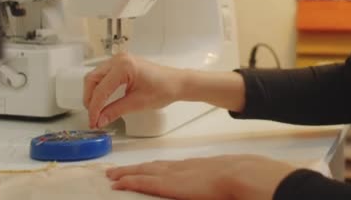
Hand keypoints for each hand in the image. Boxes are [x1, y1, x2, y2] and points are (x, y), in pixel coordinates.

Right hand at [84, 53, 182, 128]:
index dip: (94, 108)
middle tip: (93, 116)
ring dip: (93, 93)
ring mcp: (120, 59)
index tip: (93, 121)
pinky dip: (100, 87)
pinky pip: (104, 74)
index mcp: (123, 66)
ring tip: (96, 110)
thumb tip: (99, 120)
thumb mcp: (137, 103)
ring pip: (95, 76)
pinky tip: (103, 100)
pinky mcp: (122, 63)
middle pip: (92, 79)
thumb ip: (115, 111)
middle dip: (89, 99)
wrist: (176, 82)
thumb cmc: (163, 89)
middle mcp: (119, 59)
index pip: (100, 90)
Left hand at [106, 155, 296, 199]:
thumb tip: (214, 183)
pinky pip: (143, 182)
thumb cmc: (237, 178)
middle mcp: (179, 167)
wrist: (238, 175)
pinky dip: (129, 181)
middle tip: (115, 170)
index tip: (139, 168)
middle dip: (132, 168)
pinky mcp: (168, 185)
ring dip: (125, 173)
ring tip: (112, 175)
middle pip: (149, 166)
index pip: (164, 165)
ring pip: (142, 171)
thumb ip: (213, 177)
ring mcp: (173, 174)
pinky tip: (118, 183)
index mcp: (192, 166)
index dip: (150, 167)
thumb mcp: (223, 175)